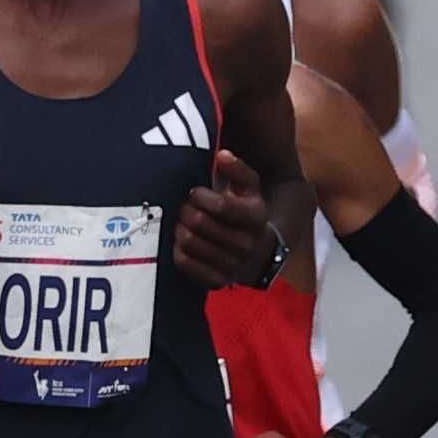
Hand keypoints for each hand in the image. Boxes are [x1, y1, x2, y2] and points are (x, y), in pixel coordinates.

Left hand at [168, 150, 278, 287]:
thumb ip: (238, 169)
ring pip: (190, 242)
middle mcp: (247, 244)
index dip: (201, 196)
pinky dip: (178, 249)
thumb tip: (222, 156)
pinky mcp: (217, 281)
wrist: (259, 252)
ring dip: (180, 228)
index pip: (221, 206)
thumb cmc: (246, 213)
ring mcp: (232, 265)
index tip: (195, 192)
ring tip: (183, 222)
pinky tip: (181, 240)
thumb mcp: (249, 188)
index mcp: (256, 217)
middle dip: (186, 210)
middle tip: (185, 207)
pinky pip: (185, 263)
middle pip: (201, 224)